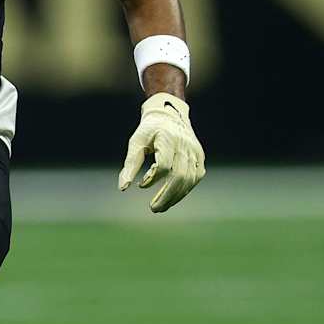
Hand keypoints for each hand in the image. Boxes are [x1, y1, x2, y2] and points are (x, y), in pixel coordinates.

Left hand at [117, 93, 206, 212]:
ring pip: (189, 179)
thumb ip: (130, 164)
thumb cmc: (149, 130)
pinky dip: (184, 190)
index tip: (141, 185)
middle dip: (166, 196)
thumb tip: (123, 188)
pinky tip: (172, 197)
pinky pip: (195, 178)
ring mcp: (195, 151)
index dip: (152, 179)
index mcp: (167, 138)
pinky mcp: (200, 157)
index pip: (163, 165)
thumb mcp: (136, 142)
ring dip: (175, 196)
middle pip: (179, 176)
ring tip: (161, 207)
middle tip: (154, 209)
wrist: (170, 115)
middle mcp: (184, 144)